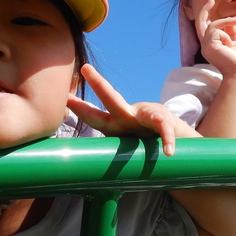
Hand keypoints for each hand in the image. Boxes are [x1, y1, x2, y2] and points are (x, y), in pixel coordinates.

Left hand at [68, 64, 192, 155]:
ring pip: (148, 113)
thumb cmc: (142, 142)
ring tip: (147, 115)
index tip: (63, 98)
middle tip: (86, 68)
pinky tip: (168, 152)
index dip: (79, 108)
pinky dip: (168, 141)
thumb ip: (107, 150)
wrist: (172, 138)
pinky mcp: (166, 124)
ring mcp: (147, 118)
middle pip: (112, 99)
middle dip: (98, 84)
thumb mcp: (122, 144)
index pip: (94, 114)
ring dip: (146, 115)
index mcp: (115, 123)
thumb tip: (83, 167)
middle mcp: (128, 116)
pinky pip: (166, 131)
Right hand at [194, 0, 235, 76]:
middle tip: (211, 0)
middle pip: (200, 23)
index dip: (206, 14)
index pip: (204, 26)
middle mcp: (205, 45)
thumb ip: (230, 31)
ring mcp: (205, 46)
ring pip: (213, 25)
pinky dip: (226, 35)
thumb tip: (230, 20)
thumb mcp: (235, 41)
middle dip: (204, 10)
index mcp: (210, 44)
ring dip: (226, 23)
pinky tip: (230, 44)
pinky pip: (217, 31)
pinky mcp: (209, 46)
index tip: (211, 2)